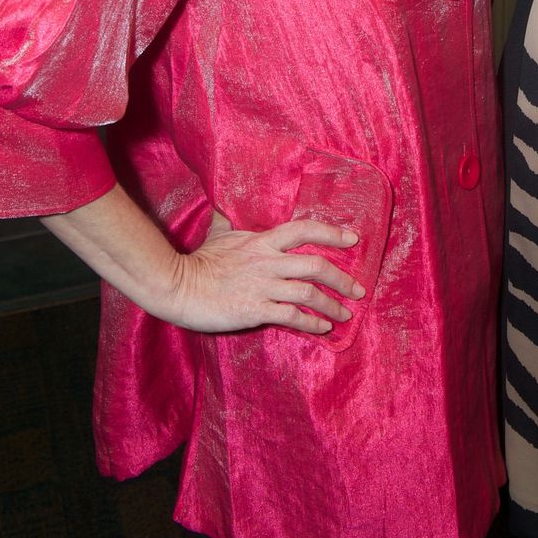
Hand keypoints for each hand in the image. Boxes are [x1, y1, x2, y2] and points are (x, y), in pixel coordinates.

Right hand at [162, 211, 364, 334]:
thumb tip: (226, 209)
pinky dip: (311, 322)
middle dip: (342, 278)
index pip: (304, 230)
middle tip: (359, 289)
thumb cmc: (199, 261)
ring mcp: (262, 286)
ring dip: (332, 304)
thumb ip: (230, 223)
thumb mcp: (219, 234)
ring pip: (308, 293)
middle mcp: (267, 262)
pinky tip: (322, 328)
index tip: (353, 240)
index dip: (331, 234)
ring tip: (345, 314)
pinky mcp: (255, 310)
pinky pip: (291, 316)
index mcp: (262, 242)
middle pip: (315, 265)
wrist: (178, 287)